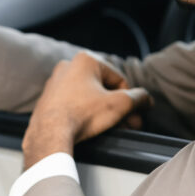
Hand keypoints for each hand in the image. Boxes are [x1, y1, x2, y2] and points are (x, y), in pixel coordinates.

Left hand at [22, 53, 151, 168]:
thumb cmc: (82, 115)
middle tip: (129, 125)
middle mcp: (68, 66)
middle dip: (119, 109)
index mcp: (86, 60)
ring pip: (89, 97)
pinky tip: (93, 128)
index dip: (130, 100)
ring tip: (113, 129)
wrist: (49, 134)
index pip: (119, 80)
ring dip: (104, 112)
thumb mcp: (119, 105)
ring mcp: (55, 83)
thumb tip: (146, 99)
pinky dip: (86, 114)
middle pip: (104, 89)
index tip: (135, 115)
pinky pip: (74, 104)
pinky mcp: (48, 99)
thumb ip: (138, 98)